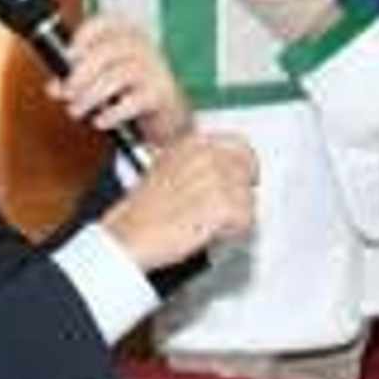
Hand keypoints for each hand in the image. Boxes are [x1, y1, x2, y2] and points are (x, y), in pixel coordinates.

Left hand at [47, 16, 193, 147]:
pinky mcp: (160, 94)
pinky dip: (111, 113)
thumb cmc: (135, 91)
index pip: (104, 24)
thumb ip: (79, 80)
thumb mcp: (106, 79)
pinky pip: (132, 101)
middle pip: (106, 51)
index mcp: (128, 35)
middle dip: (80, 74)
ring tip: (77, 110)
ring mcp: (154, 69)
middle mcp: (143, 47)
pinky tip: (101, 120)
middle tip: (67, 92)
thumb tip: (54, 87)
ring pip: (117, 76)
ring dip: (90, 96)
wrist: (170, 117)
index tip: (68, 56)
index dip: (83, 37)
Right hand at [101, 133, 256, 271]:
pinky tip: (207, 231)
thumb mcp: (165, 168)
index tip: (239, 181)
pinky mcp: (223, 205)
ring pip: (249, 199)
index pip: (240, 145)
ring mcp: (217, 179)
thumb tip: (224, 170)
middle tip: (221, 210)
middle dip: (239, 194)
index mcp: (194, 142)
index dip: (243, 167)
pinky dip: (231, 232)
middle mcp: (208, 155)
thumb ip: (197, 163)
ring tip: (205, 223)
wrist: (129, 235)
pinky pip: (246, 220)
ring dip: (234, 216)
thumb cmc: (142, 212)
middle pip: (249, 173)